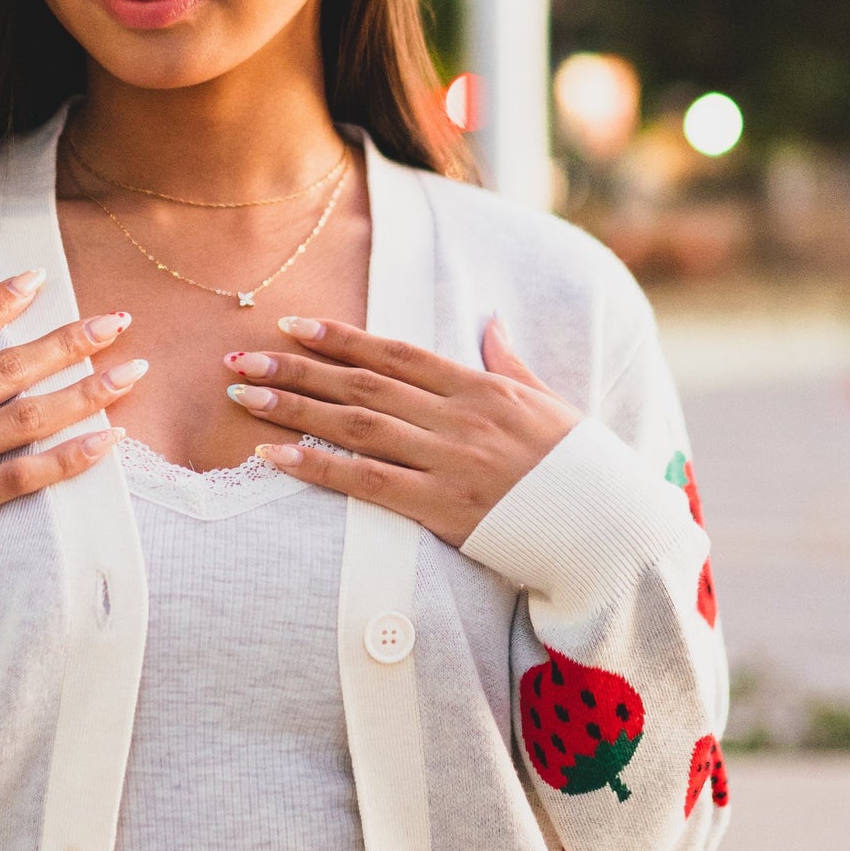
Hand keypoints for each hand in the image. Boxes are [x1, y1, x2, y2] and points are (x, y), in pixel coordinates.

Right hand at [0, 272, 143, 555]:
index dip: (1, 301)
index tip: (39, 278)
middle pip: (11, 367)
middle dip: (69, 340)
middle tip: (117, 320)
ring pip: (28, 417)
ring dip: (86, 391)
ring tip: (132, 372)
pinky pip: (22, 479)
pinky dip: (68, 460)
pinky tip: (108, 441)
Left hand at [222, 314, 579, 548]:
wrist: (609, 527)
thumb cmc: (580, 467)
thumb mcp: (548, 402)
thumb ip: (509, 363)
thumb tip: (490, 323)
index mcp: (481, 387)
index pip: (396, 351)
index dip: (341, 337)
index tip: (294, 325)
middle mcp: (458, 417)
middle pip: (362, 383)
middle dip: (296, 367)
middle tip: (240, 356)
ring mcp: (447, 461)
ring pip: (355, 425)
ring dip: (294, 408)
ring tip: (243, 397)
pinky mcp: (441, 508)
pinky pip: (367, 483)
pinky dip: (318, 467)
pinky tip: (275, 457)